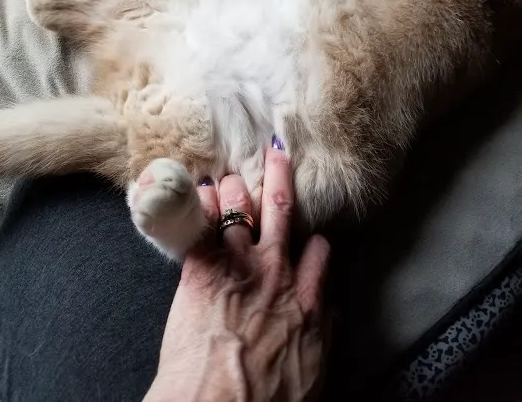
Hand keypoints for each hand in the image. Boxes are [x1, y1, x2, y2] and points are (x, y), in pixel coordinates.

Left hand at [144, 146, 330, 401]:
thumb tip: (329, 314)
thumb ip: (323, 337)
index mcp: (306, 299)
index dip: (316, 242)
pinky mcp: (201, 270)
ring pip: (238, 209)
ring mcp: (237, 265)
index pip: (319, 251)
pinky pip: (202, 227)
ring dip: (234, 189)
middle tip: (277, 151)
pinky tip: (198, 192)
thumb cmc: (267, 401)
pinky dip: (201, 206)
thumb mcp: (313, 376)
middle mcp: (275, 271)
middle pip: (282, 211)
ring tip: (229, 176)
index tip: (312, 239)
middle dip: (281, 177)